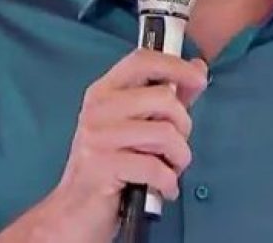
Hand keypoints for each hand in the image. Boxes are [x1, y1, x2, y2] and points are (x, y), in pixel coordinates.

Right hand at [0, 48, 208, 242]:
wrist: (74, 212)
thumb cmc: (111, 164)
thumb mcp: (137, 124)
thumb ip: (167, 96)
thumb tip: (197, 68)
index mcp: (104, 90)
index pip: (142, 60)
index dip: (175, 65)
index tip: (198, 78)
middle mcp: (98, 107)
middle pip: (163, 97)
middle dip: (183, 124)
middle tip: (175, 145)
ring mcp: (98, 136)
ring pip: (166, 133)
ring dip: (179, 157)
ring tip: (170, 168)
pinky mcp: (103, 167)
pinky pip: (157, 168)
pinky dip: (169, 182)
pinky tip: (163, 188)